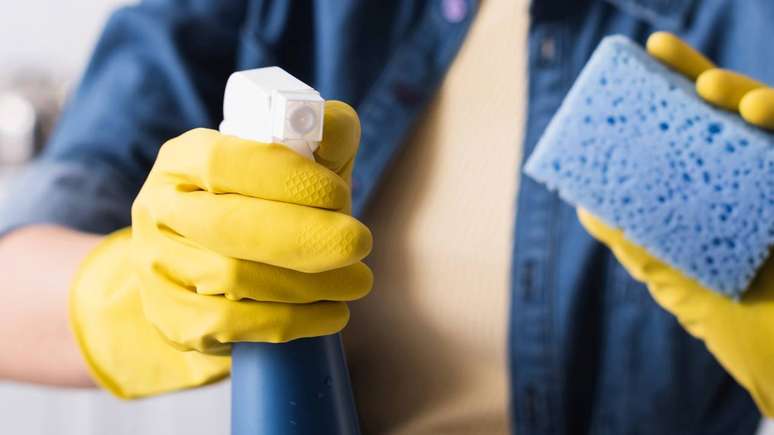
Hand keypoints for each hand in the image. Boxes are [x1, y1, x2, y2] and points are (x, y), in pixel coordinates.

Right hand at [69, 101, 372, 397]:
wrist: (205, 275)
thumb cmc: (263, 207)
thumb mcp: (290, 166)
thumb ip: (319, 138)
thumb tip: (334, 129)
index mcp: (183, 160)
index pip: (226, 163)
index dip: (288, 179)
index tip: (340, 196)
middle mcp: (160, 210)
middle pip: (230, 227)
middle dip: (307, 237)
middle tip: (361, 243)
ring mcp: (158, 268)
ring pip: (233, 279)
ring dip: (309, 284)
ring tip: (357, 281)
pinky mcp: (171, 319)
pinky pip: (231, 325)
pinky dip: (292, 322)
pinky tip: (331, 314)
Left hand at [578, 32, 773, 414]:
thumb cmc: (742, 327)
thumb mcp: (678, 279)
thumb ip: (639, 241)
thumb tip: (587, 203)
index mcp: (723, 190)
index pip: (698, 130)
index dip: (674, 90)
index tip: (646, 57)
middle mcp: (760, 179)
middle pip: (731, 113)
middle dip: (698, 76)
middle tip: (663, 52)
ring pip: (771, 121)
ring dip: (745, 94)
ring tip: (716, 93)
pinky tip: (759, 113)